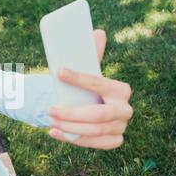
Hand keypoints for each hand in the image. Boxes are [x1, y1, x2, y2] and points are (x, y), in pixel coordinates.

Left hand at [48, 30, 132, 149]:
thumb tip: (97, 32)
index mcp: (121, 89)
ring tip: (50, 120)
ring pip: (95, 131)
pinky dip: (73, 139)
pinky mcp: (113, 141)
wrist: (90, 108)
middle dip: (72, 114)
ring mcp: (120, 127)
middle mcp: (125, 109)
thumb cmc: (86, 89)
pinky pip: (93, 144)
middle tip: (50, 109)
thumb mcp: (87, 72)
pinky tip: (55, 132)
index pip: (99, 83)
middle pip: (98, 115)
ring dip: (70, 127)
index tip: (59, 72)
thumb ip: (92, 54)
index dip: (79, 78)